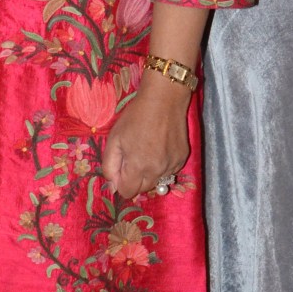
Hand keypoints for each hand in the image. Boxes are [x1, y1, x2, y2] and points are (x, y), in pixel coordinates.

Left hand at [101, 78, 191, 199]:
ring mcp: (172, 166)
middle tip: (134, 158)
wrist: (165, 99)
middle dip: (135, 179)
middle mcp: (157, 171)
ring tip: (148, 150)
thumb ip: (110, 165)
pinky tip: (161, 148)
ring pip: (157, 181)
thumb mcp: (114, 138)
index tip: (122, 168)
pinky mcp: (183, 159)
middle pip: (143, 189)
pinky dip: (163, 165)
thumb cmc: (135, 117)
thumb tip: (113, 185)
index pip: (127, 192)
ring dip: (150, 173)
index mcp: (138, 167)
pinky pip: (169, 171)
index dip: (121, 182)